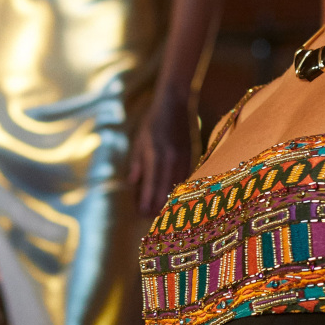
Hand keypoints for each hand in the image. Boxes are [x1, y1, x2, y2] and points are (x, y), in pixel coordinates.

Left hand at [130, 91, 195, 216]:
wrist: (175, 105)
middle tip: (150, 219)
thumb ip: (137, 162)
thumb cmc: (153, 122)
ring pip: (178, 189)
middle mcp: (170, 159)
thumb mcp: (139, 140)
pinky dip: (181, 192)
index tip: (140, 213)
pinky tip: (177, 201)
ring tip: (162, 215)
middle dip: (158, 208)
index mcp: (155, 155)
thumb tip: (132, 183)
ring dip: (170, 203)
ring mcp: (183, 159)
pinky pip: (187, 181)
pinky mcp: (192, 157)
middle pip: (165, 192)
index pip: (150, 186)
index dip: (146, 202)